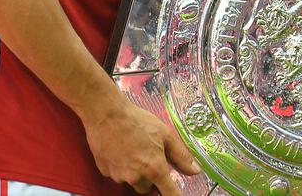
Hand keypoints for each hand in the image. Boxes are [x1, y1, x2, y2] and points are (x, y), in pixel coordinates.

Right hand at [81, 95, 200, 194]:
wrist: (106, 114)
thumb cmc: (136, 121)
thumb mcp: (165, 134)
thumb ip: (181, 156)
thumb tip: (195, 170)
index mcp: (154, 169)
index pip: (169, 193)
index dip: (174, 195)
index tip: (176, 195)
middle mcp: (136, 177)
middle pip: (148, 187)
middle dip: (150, 177)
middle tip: (149, 156)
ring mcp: (119, 176)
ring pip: (132, 181)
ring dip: (135, 172)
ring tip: (133, 149)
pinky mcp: (106, 172)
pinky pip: (118, 174)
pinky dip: (121, 166)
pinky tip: (121, 150)